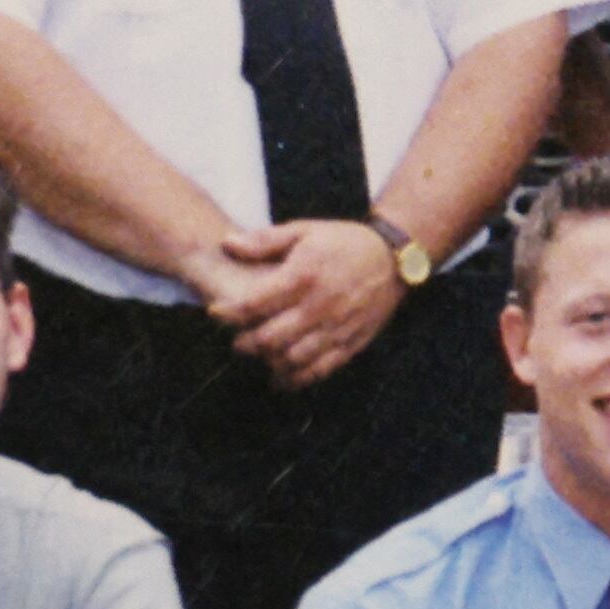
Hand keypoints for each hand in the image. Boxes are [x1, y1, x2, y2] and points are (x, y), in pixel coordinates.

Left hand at [205, 221, 403, 390]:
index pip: (254, 303)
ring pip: (292, 359)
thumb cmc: (344, 242)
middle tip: (237, 341)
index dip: (228, 312)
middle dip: (245, 344)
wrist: (393, 258)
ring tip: (260, 356)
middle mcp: (319, 306)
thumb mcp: (304, 230)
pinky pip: (320, 370)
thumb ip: (264, 240)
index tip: (216, 313)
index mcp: (304, 276)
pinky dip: (297, 379)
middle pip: (270, 338)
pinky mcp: (351, 343)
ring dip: (269, 363)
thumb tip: (228, 244)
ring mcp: (337, 328)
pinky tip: (283, 377)